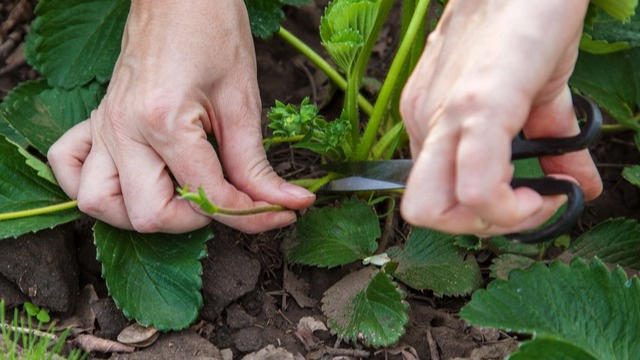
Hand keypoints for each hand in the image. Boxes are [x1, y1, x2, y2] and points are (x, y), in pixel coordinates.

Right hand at [47, 0, 314, 233]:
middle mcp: (123, 129)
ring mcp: (104, 126)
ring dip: (142, 213)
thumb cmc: (213, 32)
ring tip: (179, 195)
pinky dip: (95, 186)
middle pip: (147, 215)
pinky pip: (68, 166)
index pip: (207, 195)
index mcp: (163, 121)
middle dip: (195, 220)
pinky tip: (130, 180)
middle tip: (226, 199)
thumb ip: (255, 164)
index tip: (280, 212)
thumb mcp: (243, 101)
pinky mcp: (96, 120)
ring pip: (98, 203)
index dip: (250, 213)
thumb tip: (286, 203)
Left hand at [399, 0, 601, 235]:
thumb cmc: (523, 24)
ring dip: (498, 222)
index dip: (478, 213)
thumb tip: (577, 184)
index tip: (526, 198)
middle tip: (527, 206)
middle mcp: (424, 121)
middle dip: (479, 226)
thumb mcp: (530, 93)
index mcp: (430, 120)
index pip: (430, 195)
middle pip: (423, 213)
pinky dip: (512, 206)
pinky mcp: (477, 105)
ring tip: (541, 194)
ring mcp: (443, 114)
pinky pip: (477, 187)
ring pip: (437, 211)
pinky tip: (547, 188)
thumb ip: (547, 143)